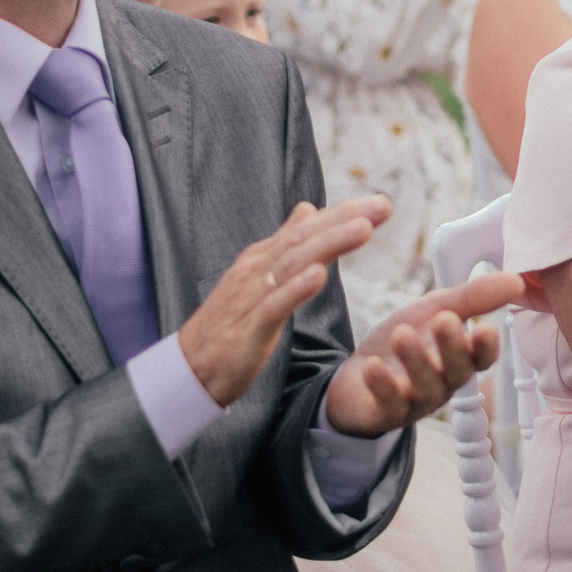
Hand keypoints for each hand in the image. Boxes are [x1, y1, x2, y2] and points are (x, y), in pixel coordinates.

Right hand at [179, 197, 389, 407]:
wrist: (189, 369)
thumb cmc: (229, 323)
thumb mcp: (260, 277)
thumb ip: (285, 244)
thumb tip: (308, 209)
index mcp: (264, 257)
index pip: (308, 228)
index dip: (344, 213)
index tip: (381, 203)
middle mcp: (258, 269)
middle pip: (305, 238)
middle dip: (345, 220)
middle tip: (382, 206)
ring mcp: (251, 297)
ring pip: (294, 264)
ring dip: (329, 244)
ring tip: (362, 229)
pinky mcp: (248, 328)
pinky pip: (275, 305)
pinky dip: (297, 289)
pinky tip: (320, 275)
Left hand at [323, 270, 521, 436]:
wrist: (355, 374)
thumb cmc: (403, 340)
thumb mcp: (434, 310)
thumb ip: (472, 297)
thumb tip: (517, 280)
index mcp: (459, 358)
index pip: (482, 357)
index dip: (486, 347)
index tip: (486, 327)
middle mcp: (443, 383)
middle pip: (457, 372)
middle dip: (453, 348)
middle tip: (444, 320)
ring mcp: (416, 401)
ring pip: (425, 388)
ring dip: (415, 361)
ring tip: (401, 334)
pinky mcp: (386, 414)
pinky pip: (390, 406)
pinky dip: (383, 386)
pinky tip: (373, 366)